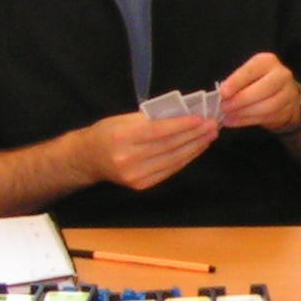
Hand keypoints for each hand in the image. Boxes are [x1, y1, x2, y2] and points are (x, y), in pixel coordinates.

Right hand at [79, 110, 217, 190]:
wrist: (88, 159)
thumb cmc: (107, 133)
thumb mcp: (123, 119)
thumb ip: (150, 119)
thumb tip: (182, 115)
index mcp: (122, 137)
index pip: (159, 131)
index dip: (182, 125)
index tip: (201, 118)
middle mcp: (129, 158)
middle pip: (169, 146)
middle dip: (194, 135)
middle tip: (213, 126)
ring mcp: (135, 175)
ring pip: (173, 160)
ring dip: (195, 148)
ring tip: (209, 136)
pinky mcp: (141, 185)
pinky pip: (169, 171)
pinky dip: (185, 159)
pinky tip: (196, 149)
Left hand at [219, 52, 300, 132]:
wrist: (284, 94)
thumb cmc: (259, 82)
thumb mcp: (248, 76)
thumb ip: (236, 83)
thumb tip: (222, 95)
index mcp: (268, 61)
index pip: (251, 71)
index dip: (236, 82)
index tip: (223, 93)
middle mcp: (281, 75)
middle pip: (263, 89)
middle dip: (241, 100)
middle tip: (224, 107)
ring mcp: (288, 93)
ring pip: (267, 106)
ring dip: (245, 113)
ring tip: (228, 116)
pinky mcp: (289, 110)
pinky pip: (268, 117)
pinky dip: (248, 121)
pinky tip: (235, 121)